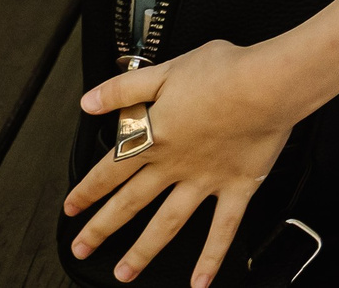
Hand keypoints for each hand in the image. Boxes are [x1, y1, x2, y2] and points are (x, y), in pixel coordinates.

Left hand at [64, 40, 303, 286]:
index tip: (71, 209)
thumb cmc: (224, 72)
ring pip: (165, 224)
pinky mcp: (237, 188)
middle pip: (128, 204)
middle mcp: (174, 166)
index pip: (109, 171)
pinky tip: (201, 281)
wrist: (268, 85)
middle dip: (100, 229)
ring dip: (142, 251)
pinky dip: (211, 258)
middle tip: (82, 249)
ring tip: (125, 273)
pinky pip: (221, 230)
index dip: (86, 192)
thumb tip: (90, 100)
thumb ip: (125, 88)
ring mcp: (204, 182)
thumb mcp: (166, 71)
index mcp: (154, 137)